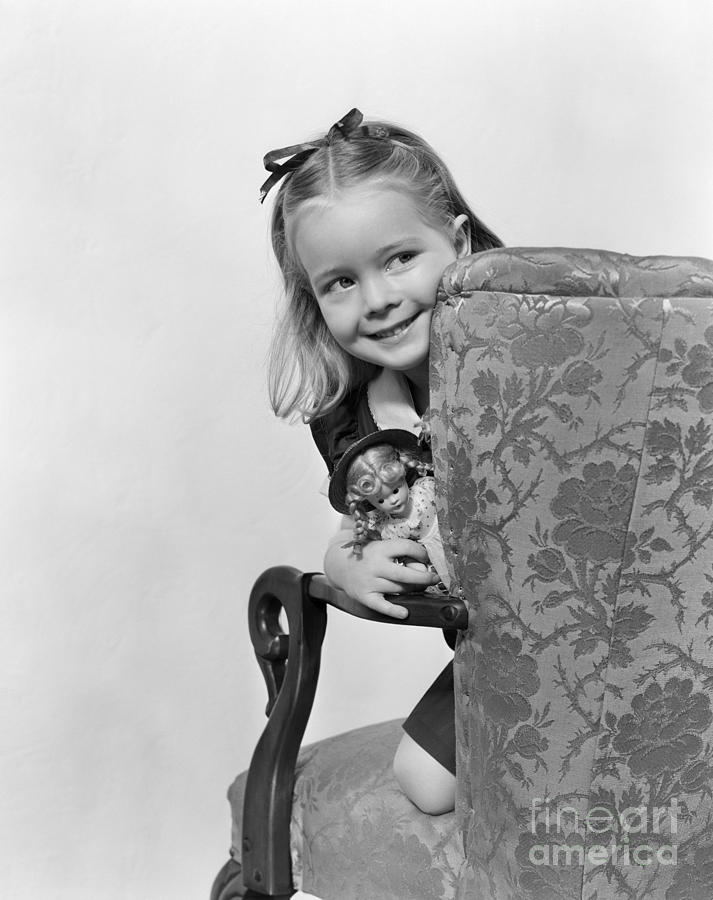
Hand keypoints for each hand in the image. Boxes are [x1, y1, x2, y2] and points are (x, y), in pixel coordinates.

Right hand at [324, 535, 439, 618]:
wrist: (339, 565)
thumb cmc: (367, 555)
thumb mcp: (381, 546)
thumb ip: (400, 552)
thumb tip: (422, 566)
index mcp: (380, 548)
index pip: (407, 548)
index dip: (421, 553)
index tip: (427, 558)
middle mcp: (375, 565)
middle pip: (406, 574)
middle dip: (424, 577)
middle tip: (434, 578)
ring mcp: (370, 582)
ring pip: (399, 589)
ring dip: (414, 589)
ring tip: (420, 587)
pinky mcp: (365, 597)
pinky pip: (382, 606)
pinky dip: (394, 611)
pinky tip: (405, 612)